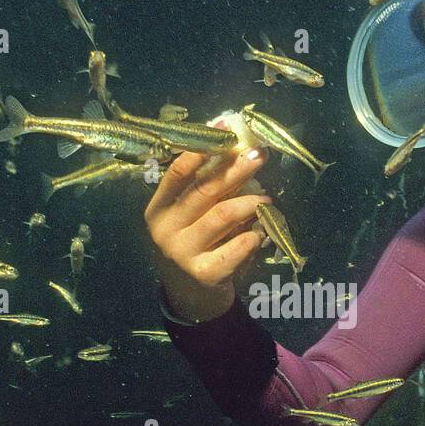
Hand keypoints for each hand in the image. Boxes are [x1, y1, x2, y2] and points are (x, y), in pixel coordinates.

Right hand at [144, 148, 268, 322]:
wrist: (189, 296)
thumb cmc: (193, 245)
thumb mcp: (188, 217)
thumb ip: (204, 189)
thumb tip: (237, 149)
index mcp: (158, 209)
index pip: (176, 173)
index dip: (201, 149)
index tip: (225, 129)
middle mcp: (165, 229)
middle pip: (204, 191)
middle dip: (235, 169)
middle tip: (258, 155)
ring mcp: (182, 253)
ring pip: (221, 216)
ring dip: (249, 203)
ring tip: (266, 198)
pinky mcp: (204, 274)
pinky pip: (234, 249)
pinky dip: (252, 235)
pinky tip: (261, 230)